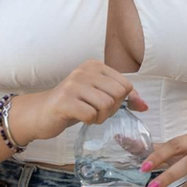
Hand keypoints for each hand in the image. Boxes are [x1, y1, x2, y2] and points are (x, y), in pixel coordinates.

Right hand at [11, 60, 148, 142]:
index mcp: (94, 65)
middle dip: (111, 109)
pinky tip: (80, 118)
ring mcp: (73, 85)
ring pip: (106, 105)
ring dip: (100, 117)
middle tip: (96, 111)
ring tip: (88, 115)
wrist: (41, 113)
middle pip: (118, 94)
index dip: (120, 101)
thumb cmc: (74, 104)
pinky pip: (91, 115)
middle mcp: (84, 71)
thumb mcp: (99, 95)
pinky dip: (90, 121)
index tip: (104, 104)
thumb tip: (145, 106)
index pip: (126, 85)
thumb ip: (123, 98)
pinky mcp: (64, 101)